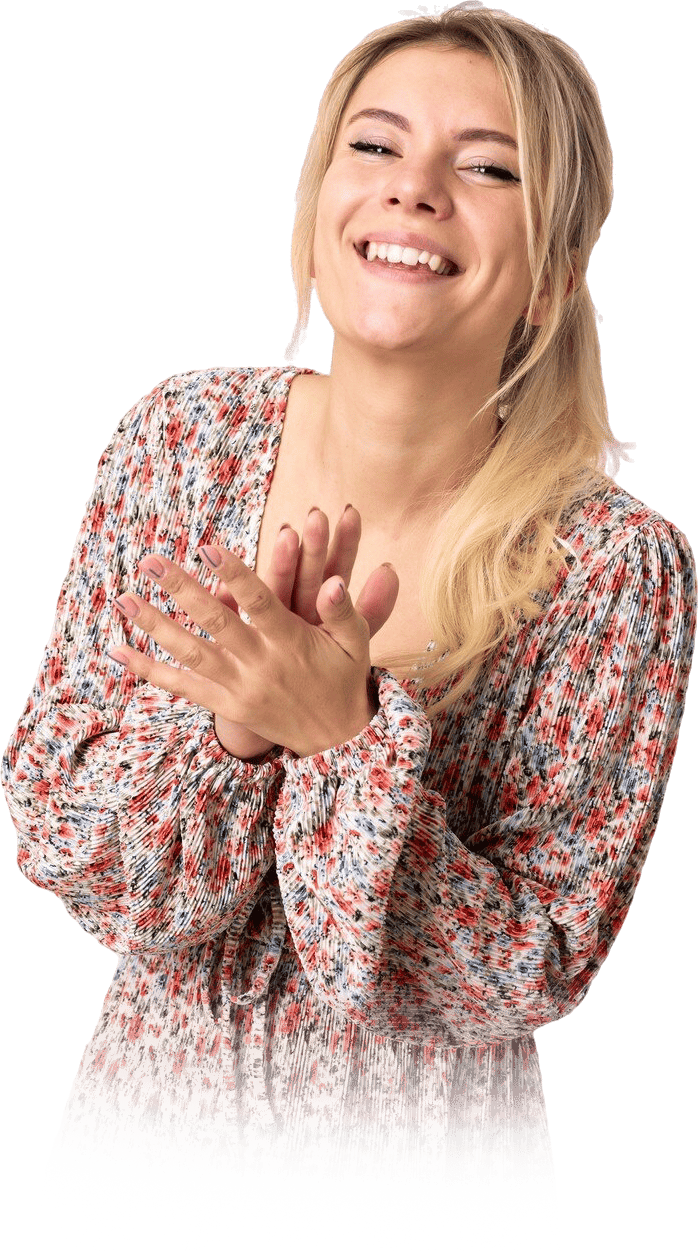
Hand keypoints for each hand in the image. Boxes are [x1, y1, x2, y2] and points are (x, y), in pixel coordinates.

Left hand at [108, 515, 399, 758]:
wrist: (336, 738)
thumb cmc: (345, 677)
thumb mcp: (355, 642)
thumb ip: (343, 610)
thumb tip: (332, 580)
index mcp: (292, 641)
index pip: (259, 603)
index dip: (234, 575)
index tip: (207, 547)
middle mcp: (261, 664)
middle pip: (215, 624)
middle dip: (181, 590)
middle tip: (151, 561)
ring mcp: (239, 687)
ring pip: (190, 654)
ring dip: (154, 625)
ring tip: (124, 598)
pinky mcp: (226, 704)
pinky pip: (181, 686)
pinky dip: (148, 670)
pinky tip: (117, 650)